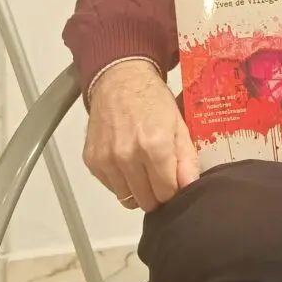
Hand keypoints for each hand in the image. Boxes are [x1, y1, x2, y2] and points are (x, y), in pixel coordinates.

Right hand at [83, 60, 199, 211]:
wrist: (120, 82)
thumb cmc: (152, 100)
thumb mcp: (179, 124)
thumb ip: (187, 158)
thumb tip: (189, 186)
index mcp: (155, 146)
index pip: (167, 193)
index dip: (174, 190)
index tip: (175, 182)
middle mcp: (128, 156)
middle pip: (147, 200)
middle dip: (158, 194)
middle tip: (161, 177)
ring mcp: (107, 160)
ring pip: (127, 198)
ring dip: (139, 191)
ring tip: (144, 169)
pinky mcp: (92, 162)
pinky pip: (111, 187)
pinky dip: (122, 182)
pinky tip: (128, 164)